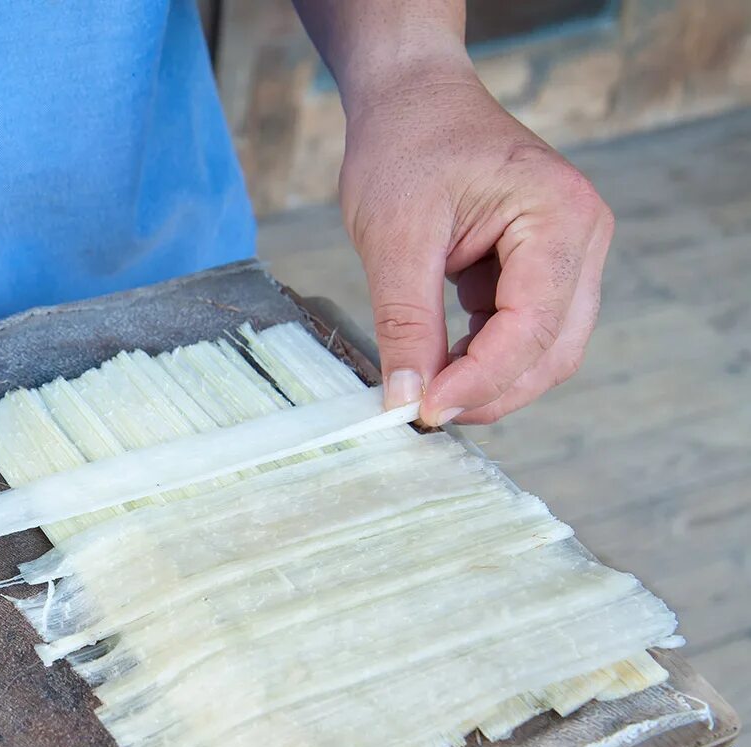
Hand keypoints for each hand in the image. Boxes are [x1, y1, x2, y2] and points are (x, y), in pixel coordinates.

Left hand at [339, 66, 613, 424]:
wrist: (411, 101)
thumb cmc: (406, 147)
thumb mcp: (392, 236)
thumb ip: (405, 321)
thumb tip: (406, 397)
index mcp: (561, 216)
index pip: (533, 325)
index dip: (481, 380)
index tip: (425, 411)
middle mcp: (584, 237)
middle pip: (554, 350)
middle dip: (491, 392)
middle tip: (423, 414)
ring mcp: (570, 255)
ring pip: (545, 351)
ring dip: (489, 382)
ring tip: (425, 392)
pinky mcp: (541, 270)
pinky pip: (523, 334)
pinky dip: (482, 359)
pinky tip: (437, 365)